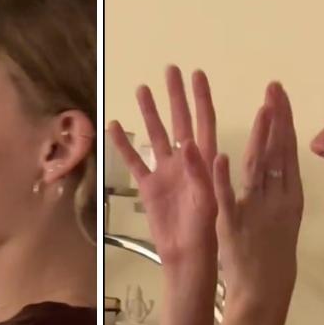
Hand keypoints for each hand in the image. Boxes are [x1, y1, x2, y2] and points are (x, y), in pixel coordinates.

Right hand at [108, 66, 218, 266]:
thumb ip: (199, 170)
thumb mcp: (208, 199)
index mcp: (205, 160)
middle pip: (179, 121)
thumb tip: (187, 142)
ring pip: (155, 135)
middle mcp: (185, 161)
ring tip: (142, 89)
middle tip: (170, 70)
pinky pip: (135, 160)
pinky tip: (115, 126)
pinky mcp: (149, 186)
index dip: (201, 98)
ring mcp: (166, 172)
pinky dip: (125, 144)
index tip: (197, 74)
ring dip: (150, 113)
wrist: (187, 254)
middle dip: (175, 96)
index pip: (204, 121)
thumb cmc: (205, 230)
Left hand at [208, 83, 302, 313]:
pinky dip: (222, 179)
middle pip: (277, 153)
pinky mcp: (234, 225)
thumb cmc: (271, 256)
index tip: (279, 96)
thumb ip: (278, 192)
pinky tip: (220, 156)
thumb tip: (278, 166)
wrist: (266, 291)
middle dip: (276, 119)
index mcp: (289, 197)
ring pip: (258, 169)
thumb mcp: (281, 219)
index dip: (284, 123)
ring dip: (259, 138)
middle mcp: (278, 199)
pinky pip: (226, 199)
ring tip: (261, 109)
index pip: (286, 152)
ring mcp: (257, 211)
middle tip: (274, 88)